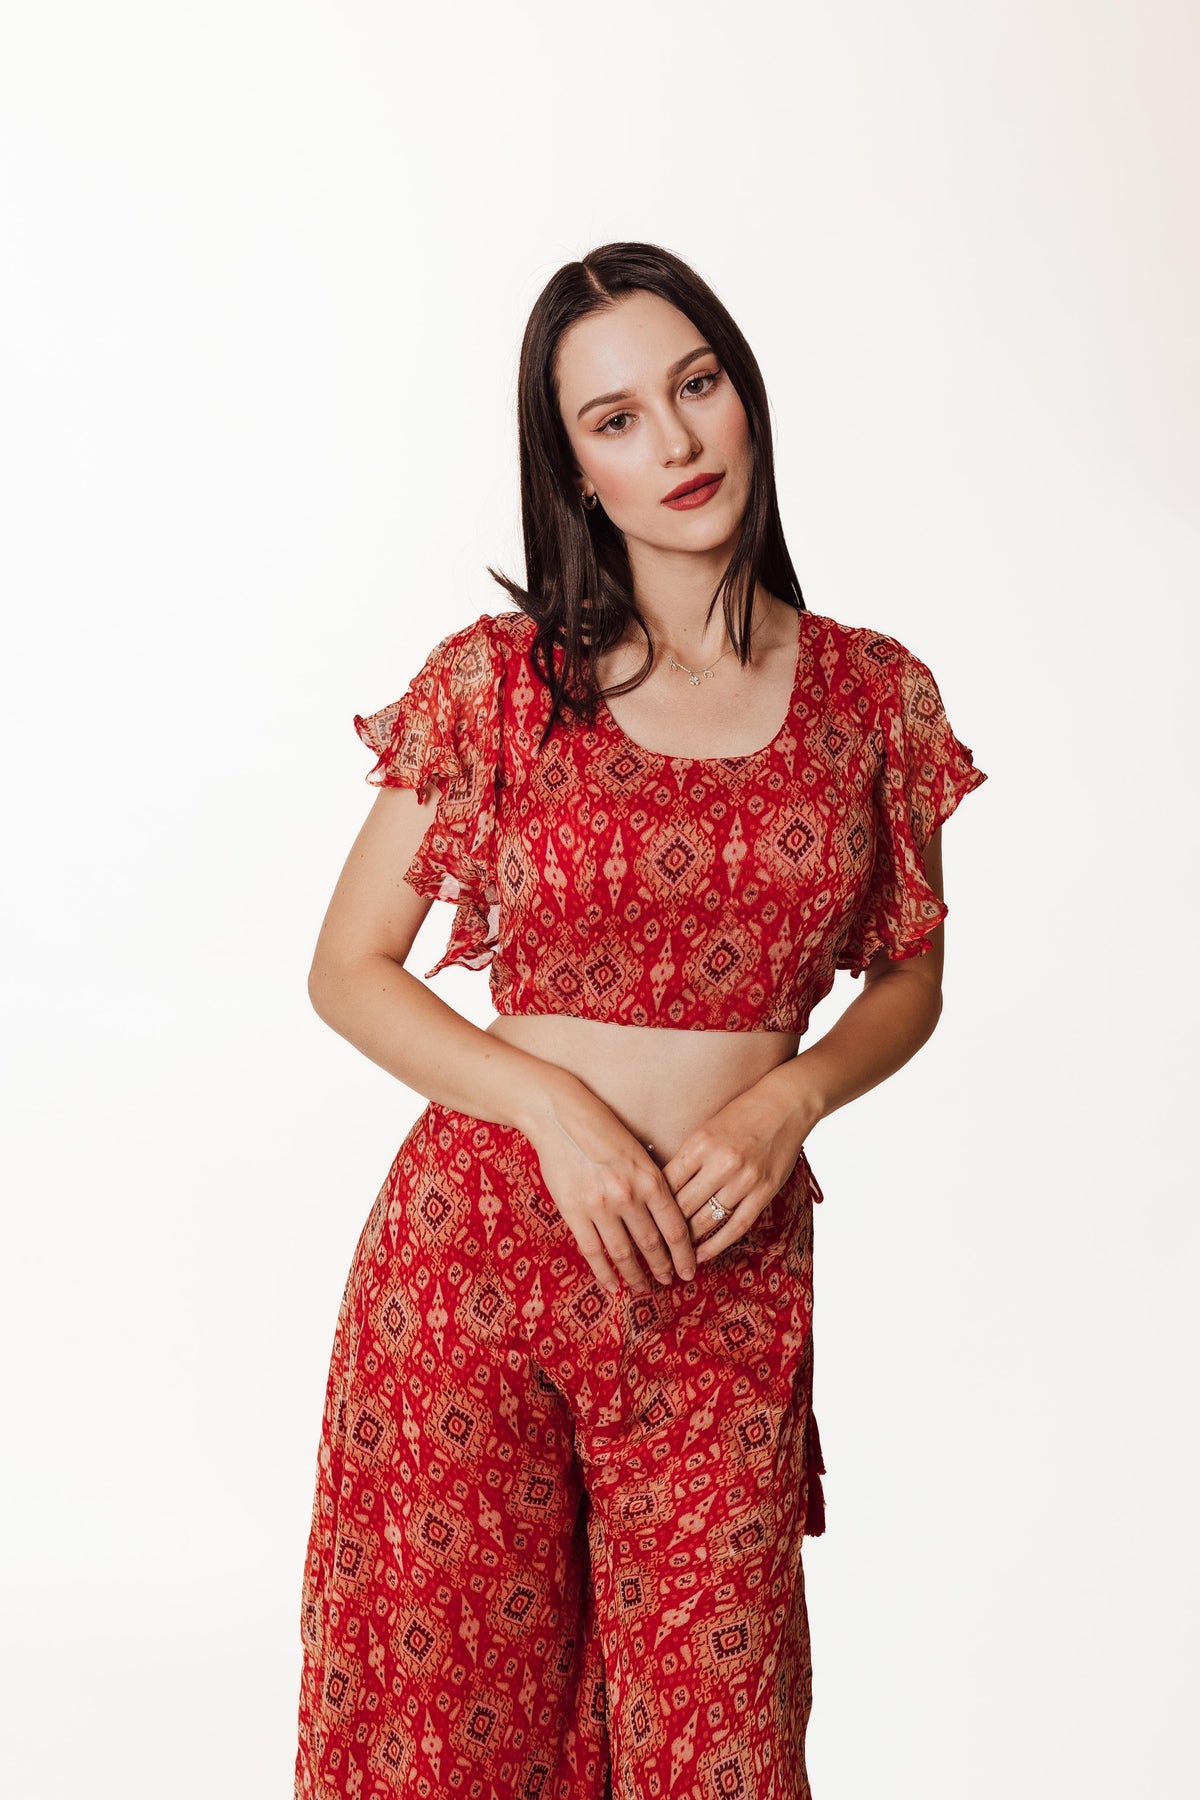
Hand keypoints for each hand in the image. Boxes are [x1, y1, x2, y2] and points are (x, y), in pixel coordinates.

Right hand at [522, 1076, 696, 1295]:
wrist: (559, 1114)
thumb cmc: (601, 1128)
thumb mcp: (638, 1151)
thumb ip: (651, 1183)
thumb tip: (666, 1217)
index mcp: (650, 1178)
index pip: (675, 1228)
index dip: (684, 1254)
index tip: (689, 1269)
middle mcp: (629, 1195)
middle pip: (652, 1244)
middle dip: (663, 1267)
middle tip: (670, 1281)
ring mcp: (600, 1205)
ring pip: (624, 1253)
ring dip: (636, 1275)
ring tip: (644, 1287)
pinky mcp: (574, 1211)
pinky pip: (593, 1251)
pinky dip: (604, 1273)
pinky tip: (613, 1286)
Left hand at [661, 1063, 823, 1263]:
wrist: (786, 1105)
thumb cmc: (741, 1115)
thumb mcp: (706, 1129)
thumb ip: (687, 1159)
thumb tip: (661, 1190)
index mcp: (701, 1143)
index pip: (667, 1183)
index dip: (652, 1206)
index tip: (641, 1221)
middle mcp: (722, 1162)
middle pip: (684, 1206)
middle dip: (666, 1229)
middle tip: (652, 1245)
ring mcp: (745, 1179)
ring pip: (708, 1220)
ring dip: (689, 1241)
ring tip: (673, 1254)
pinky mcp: (764, 1191)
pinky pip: (736, 1226)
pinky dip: (717, 1244)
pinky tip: (702, 1255)